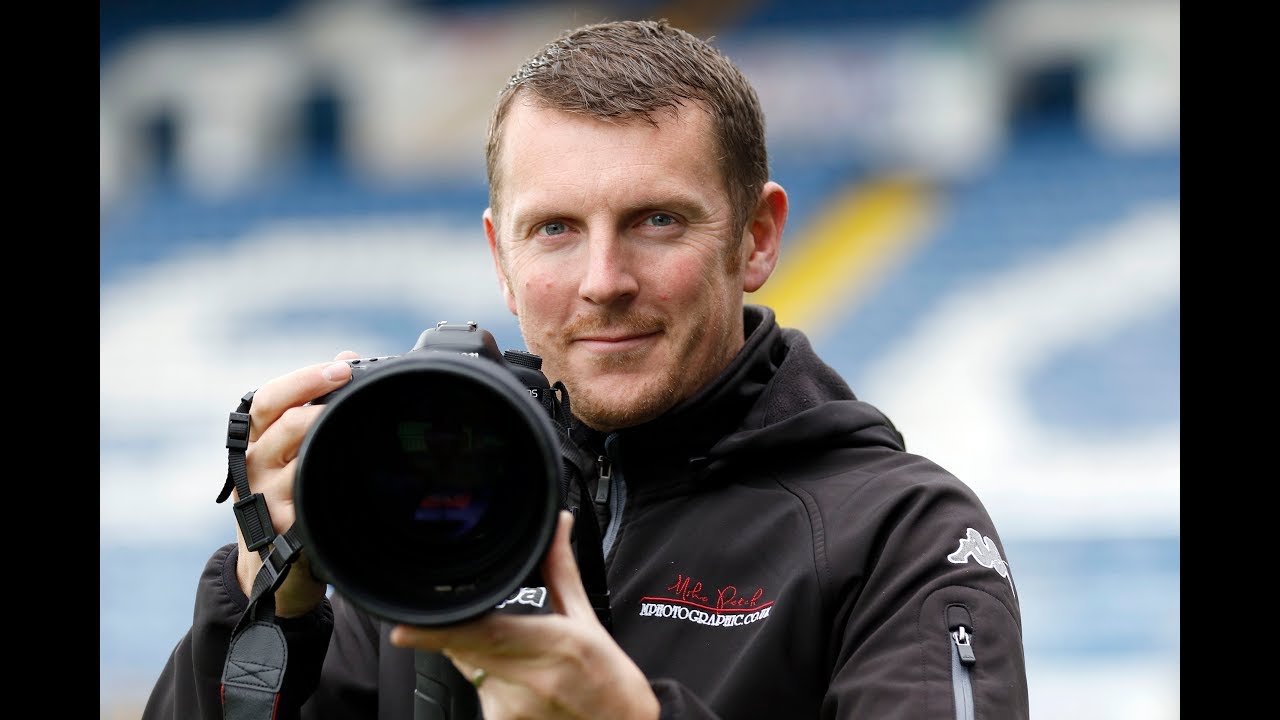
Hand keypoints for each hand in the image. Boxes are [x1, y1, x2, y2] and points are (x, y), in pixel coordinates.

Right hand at [233, 350, 359, 616]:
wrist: (270, 567)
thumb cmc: (291, 493)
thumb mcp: (294, 448)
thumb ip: (315, 404)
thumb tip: (347, 359)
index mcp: (257, 439)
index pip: (269, 400)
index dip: (303, 380)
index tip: (342, 368)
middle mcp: (254, 465)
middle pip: (281, 423)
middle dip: (319, 400)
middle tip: (354, 386)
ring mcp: (265, 497)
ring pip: (297, 459)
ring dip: (328, 439)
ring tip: (359, 425)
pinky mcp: (284, 527)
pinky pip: (311, 497)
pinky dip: (333, 482)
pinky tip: (356, 473)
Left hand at [390, 511, 659, 719]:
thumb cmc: (610, 680)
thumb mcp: (588, 621)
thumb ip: (561, 572)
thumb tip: (558, 525)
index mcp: (555, 646)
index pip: (484, 636)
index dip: (438, 633)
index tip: (403, 630)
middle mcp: (529, 682)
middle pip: (466, 649)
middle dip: (459, 631)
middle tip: (484, 626)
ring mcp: (513, 711)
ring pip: (471, 669)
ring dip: (483, 657)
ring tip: (528, 664)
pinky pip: (480, 692)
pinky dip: (491, 681)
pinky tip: (525, 686)